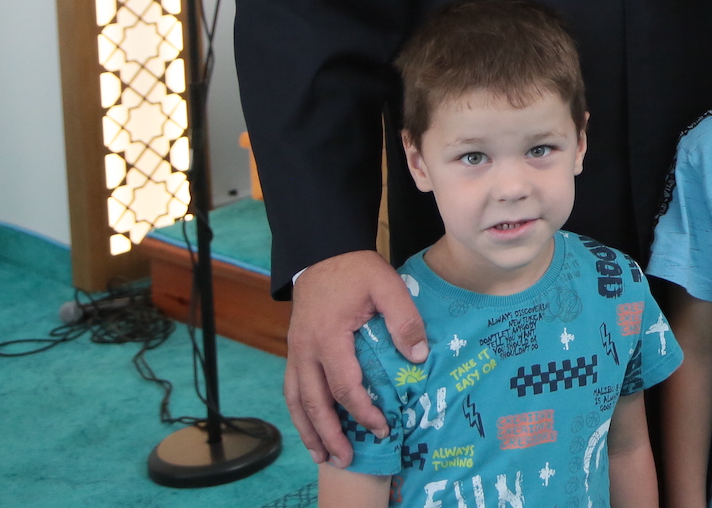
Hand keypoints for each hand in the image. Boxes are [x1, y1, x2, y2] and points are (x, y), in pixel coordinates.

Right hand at [286, 250, 428, 466]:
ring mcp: (295, 350)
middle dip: (330, 434)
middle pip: (314, 402)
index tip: (382, 427)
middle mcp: (306, 349)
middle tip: (347, 459)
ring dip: (309, 430)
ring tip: (323, 456)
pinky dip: (299, 412)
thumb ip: (404, 319)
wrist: (323, 251)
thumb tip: (419, 356)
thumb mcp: (387, 285)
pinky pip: (292, 388)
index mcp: (329, 336)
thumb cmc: (357, 269)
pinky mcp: (294, 350)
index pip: (345, 386)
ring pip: (296, 400)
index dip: (363, 411)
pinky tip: (310, 427)